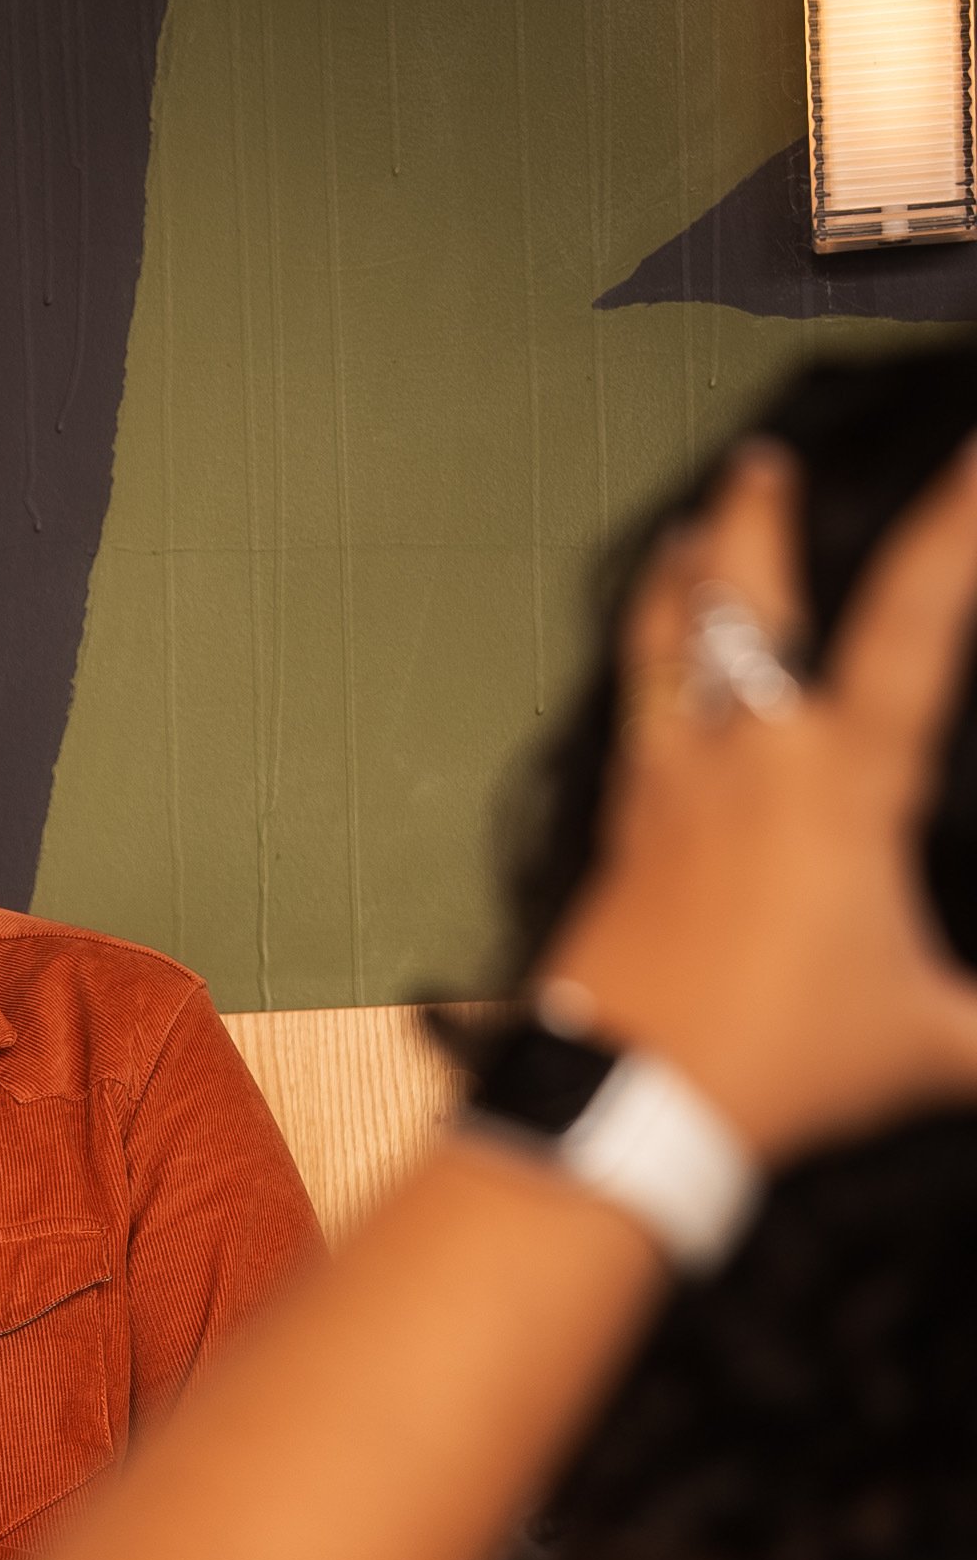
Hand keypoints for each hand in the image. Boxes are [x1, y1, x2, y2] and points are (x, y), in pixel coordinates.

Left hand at [546, 436, 976, 1162]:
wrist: (626, 1103)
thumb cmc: (780, 1064)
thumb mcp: (934, 1041)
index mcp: (844, 776)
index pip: (917, 614)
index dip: (956, 522)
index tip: (975, 455)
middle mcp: (750, 756)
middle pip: (746, 596)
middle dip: (758, 519)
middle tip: (759, 467)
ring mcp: (671, 789)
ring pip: (665, 648)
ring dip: (678, 584)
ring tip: (682, 541)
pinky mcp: (618, 834)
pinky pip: (631, 722)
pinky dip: (643, 676)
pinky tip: (647, 682)